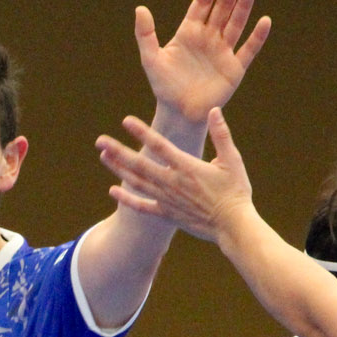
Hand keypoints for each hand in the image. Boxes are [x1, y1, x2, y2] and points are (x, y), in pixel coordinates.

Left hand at [98, 107, 254, 243]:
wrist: (233, 226)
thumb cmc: (236, 192)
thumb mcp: (232, 161)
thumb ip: (221, 135)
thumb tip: (214, 110)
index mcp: (187, 167)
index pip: (159, 145)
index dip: (141, 132)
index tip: (126, 122)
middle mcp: (172, 182)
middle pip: (139, 164)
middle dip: (118, 151)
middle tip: (100, 140)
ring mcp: (167, 199)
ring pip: (137, 182)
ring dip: (118, 169)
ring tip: (103, 156)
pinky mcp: (167, 214)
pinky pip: (142, 206)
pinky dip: (127, 199)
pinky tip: (113, 190)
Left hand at [136, 0, 270, 123]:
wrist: (180, 113)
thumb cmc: (164, 86)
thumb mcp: (151, 59)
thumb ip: (145, 34)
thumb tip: (140, 8)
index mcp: (189, 32)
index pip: (200, 4)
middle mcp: (208, 38)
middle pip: (221, 9)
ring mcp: (223, 51)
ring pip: (236, 24)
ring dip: (243, 7)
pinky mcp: (234, 68)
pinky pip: (248, 49)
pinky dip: (257, 36)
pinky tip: (264, 21)